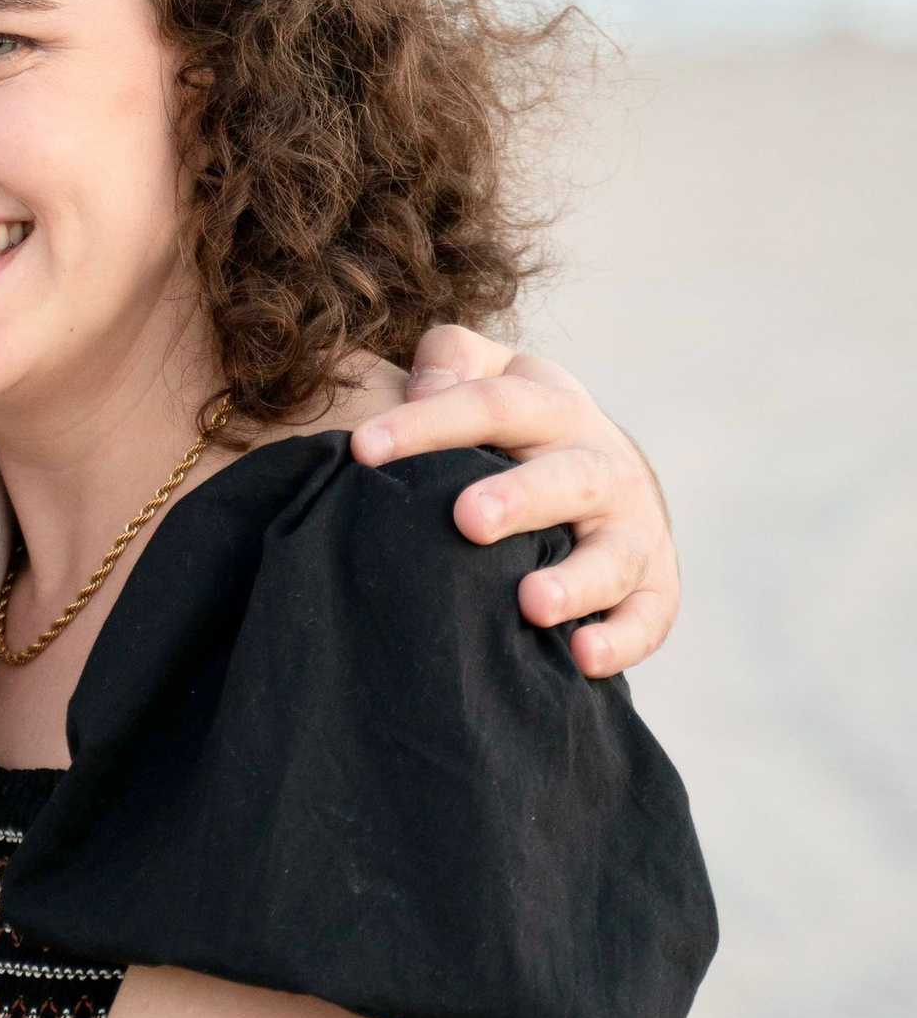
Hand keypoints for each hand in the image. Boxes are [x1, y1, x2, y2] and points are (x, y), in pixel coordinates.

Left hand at [348, 329, 676, 675]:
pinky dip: (622, 639)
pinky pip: (649, 617)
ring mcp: (633, 528)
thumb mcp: (493, 375)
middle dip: (520, 498)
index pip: (492, 404)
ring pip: (614, 555)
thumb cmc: (521, 429)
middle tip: (468, 520)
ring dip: (577, 581)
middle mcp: (602, 464)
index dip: (428, 423)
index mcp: (553, 407)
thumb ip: (453, 359)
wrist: (609, 477)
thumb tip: (424, 386)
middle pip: (566, 476)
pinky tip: (582, 658)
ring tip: (532, 604)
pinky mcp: (655, 585)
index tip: (363, 449)